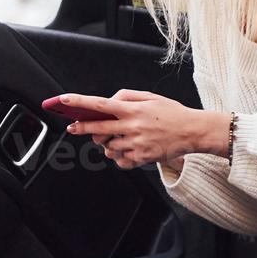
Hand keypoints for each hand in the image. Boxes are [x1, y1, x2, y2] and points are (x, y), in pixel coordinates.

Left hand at [58, 89, 231, 168]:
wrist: (193, 131)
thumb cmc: (171, 113)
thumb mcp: (149, 97)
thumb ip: (126, 97)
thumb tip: (109, 101)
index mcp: (133, 110)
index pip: (100, 104)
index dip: (79, 102)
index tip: (63, 100)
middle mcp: (132, 127)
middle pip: (97, 128)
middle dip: (81, 128)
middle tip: (73, 127)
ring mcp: (136, 144)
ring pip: (108, 147)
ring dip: (107, 143)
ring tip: (120, 137)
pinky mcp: (142, 158)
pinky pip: (120, 160)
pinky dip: (120, 156)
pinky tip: (129, 149)